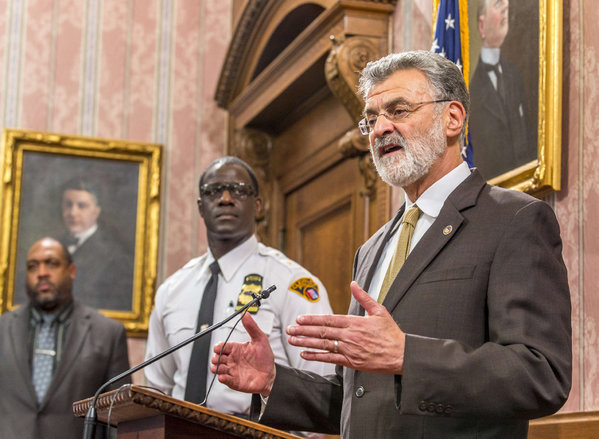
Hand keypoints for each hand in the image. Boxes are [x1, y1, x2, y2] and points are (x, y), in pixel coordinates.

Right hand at [211, 312, 275, 395]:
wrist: (271, 374)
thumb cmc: (265, 357)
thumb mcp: (260, 339)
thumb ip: (251, 326)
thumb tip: (245, 313)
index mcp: (236, 348)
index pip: (221, 346)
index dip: (218, 347)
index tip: (220, 348)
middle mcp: (232, 359)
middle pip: (216, 357)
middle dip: (216, 358)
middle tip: (221, 359)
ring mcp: (232, 370)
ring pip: (217, 368)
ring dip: (217, 368)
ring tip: (221, 367)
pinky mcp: (234, 381)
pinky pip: (224, 380)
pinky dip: (222, 378)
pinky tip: (224, 376)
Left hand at [287, 281, 405, 373]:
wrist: (402, 354)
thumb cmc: (391, 334)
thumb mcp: (379, 310)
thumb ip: (364, 297)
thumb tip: (354, 284)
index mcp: (354, 322)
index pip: (328, 320)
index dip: (312, 319)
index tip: (300, 319)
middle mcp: (349, 336)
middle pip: (322, 332)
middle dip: (303, 330)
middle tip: (289, 329)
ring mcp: (349, 350)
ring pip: (323, 345)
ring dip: (305, 342)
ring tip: (292, 340)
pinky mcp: (351, 362)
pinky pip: (330, 359)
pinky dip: (316, 356)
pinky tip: (305, 354)